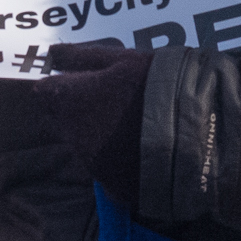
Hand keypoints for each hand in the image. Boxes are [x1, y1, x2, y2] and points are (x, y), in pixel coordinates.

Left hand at [26, 41, 149, 209]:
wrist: (195, 131)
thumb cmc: (158, 85)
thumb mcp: (122, 60)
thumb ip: (82, 57)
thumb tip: (52, 53)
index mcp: (70, 99)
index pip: (45, 92)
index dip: (63, 86)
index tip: (82, 83)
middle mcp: (71, 134)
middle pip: (63, 121)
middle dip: (80, 112)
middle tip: (115, 103)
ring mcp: (90, 163)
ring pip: (85, 146)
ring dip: (99, 136)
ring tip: (134, 125)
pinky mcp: (111, 186)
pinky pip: (106, 170)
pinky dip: (117, 161)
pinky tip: (141, 149)